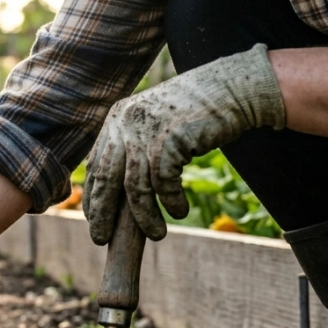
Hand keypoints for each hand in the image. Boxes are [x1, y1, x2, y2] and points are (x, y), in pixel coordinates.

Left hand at [83, 44, 284, 244]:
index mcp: (116, 119)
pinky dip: (171, 202)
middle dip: (102, 213)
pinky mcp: (169, 138)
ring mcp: (145, 130)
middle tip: (101, 239)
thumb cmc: (198, 113)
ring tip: (157, 234)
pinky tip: (180, 212)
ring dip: (144, 216)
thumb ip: (134, 147)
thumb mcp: (156, 125)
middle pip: (105, 178)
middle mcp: (124, 122)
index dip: (92, 195)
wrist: (235, 88)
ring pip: (134, 186)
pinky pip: (163, 182)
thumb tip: (118, 190)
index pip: (95, 165)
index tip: (93, 219)